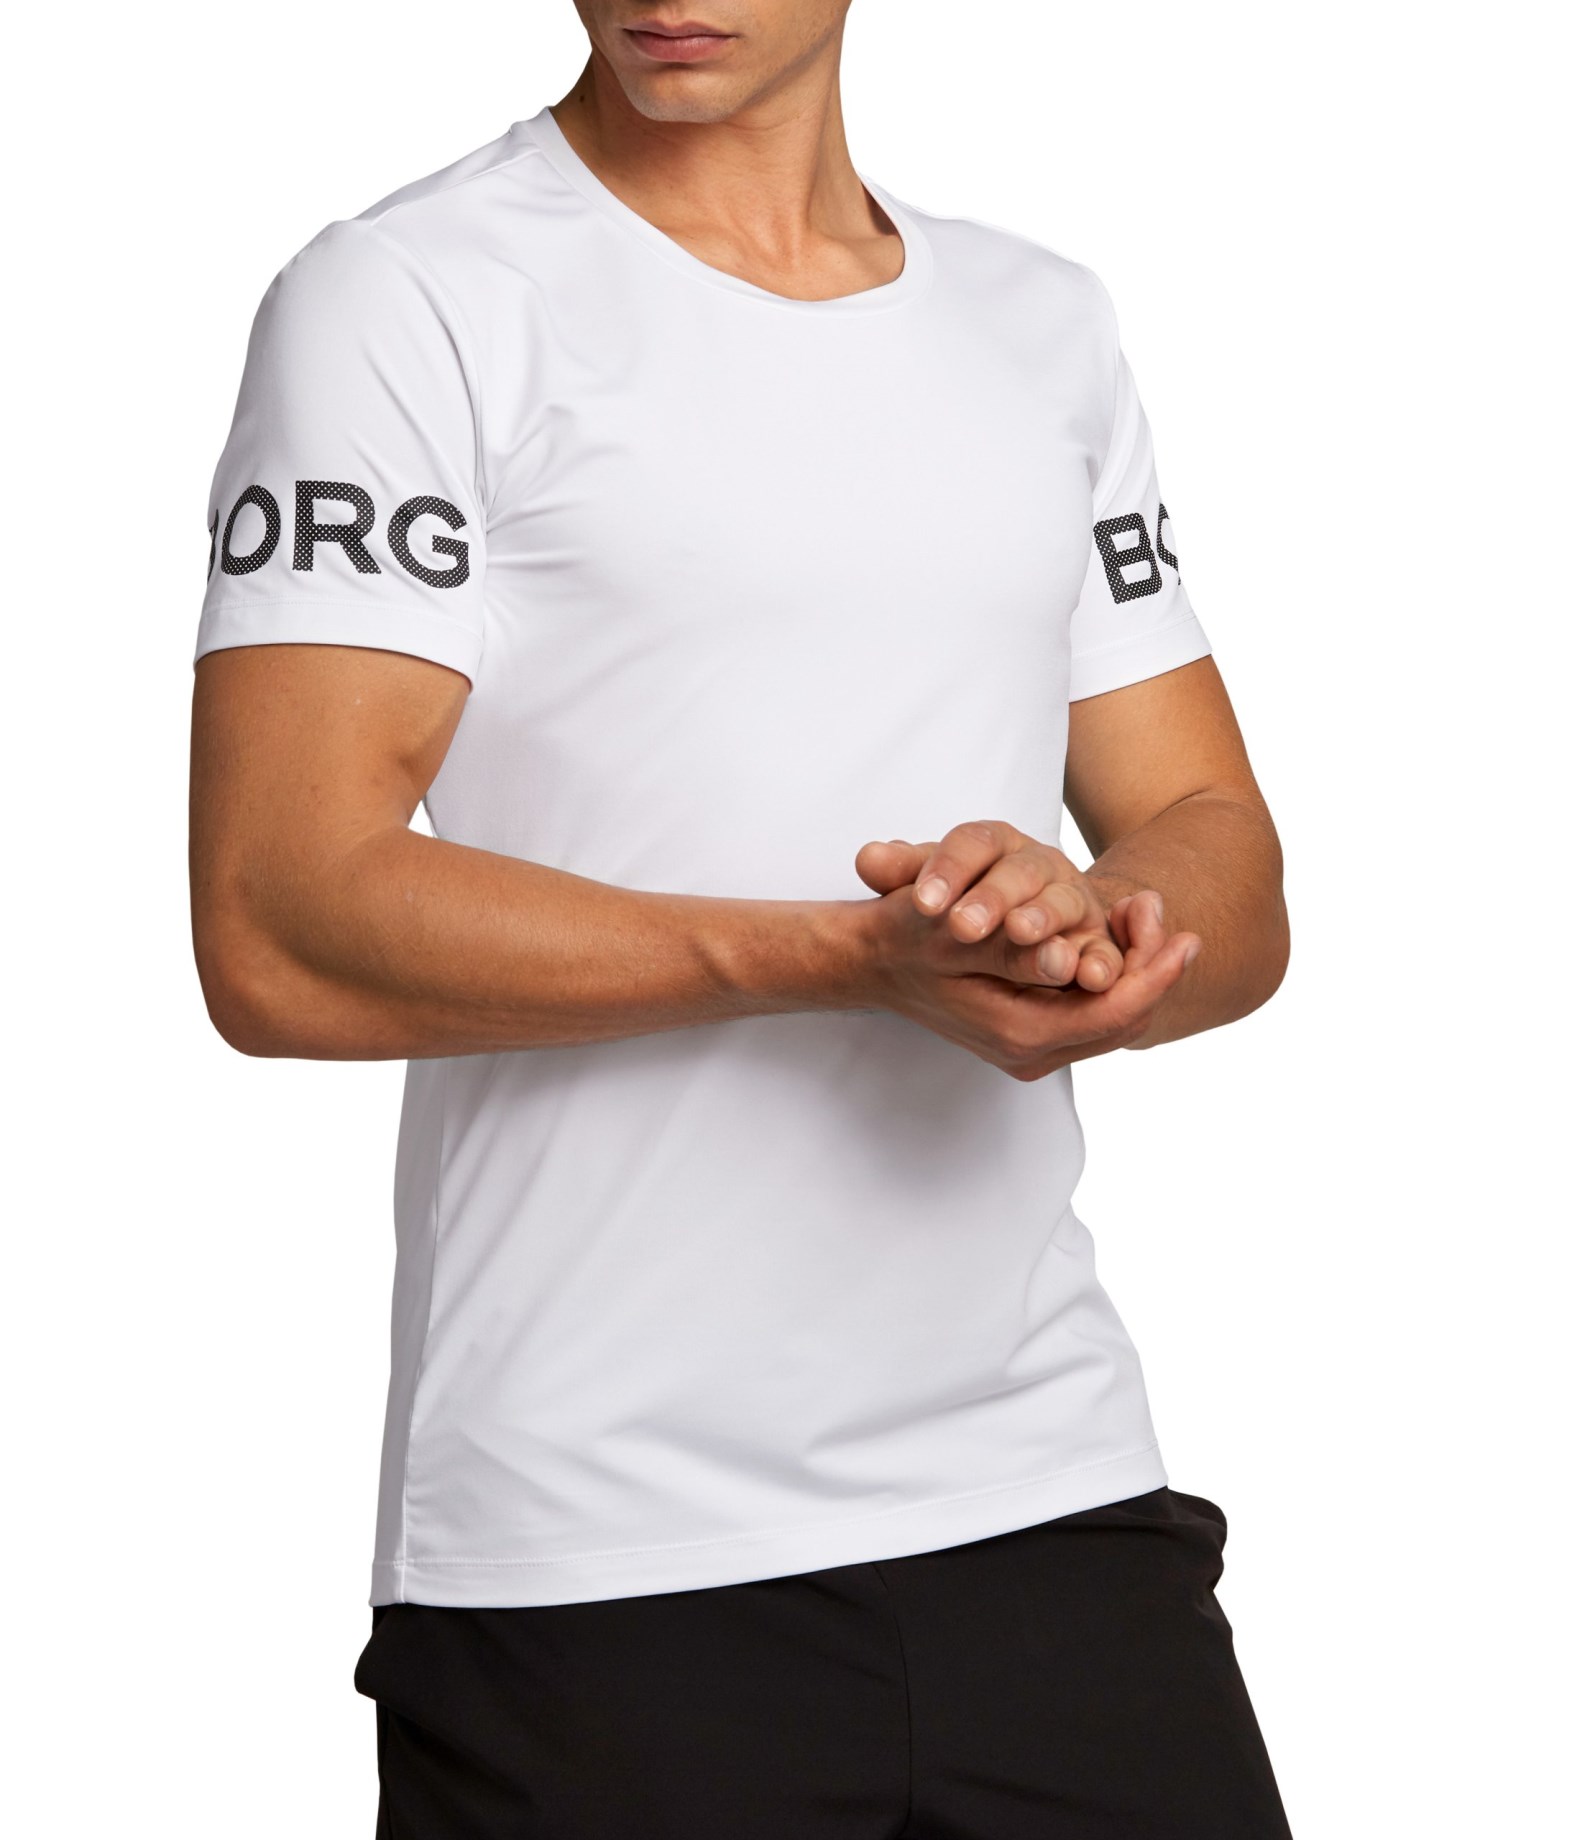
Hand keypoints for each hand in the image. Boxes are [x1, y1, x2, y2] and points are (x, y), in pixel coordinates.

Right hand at [849, 820, 1201, 1079]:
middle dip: (1154, 972)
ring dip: (1138, 975)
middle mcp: (1029, 1052)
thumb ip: (1017, 952)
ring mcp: (1029, 1050)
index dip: (1156, 975)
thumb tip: (1070, 959)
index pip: (1114, 1013)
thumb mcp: (959, 932)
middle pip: (1123, 1022)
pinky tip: (1117, 938)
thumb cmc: (909, 937)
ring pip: (1112, 1022)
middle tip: (1168, 918)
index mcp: (1019, 1033)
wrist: (871, 960)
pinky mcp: (1029, 1037)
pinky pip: (1090, 1016)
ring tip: (1147, 920)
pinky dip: (1112, 981)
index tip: (1186, 935)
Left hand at [854, 819, 1124, 990]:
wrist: (1035, 915)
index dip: (947, 868)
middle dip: (992, 898)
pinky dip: (1102, 960)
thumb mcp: (935, 881)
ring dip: (1043, 919)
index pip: (971, 844)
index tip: (921, 902)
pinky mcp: (1098, 939)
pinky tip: (1091, 976)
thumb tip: (868, 859)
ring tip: (1021, 934)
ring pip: (1062, 903)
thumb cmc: (973, 897)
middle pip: (1019, 872)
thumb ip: (904, 872)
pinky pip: (1103, 949)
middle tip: (963, 927)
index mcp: (995, 844)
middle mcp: (1038, 865)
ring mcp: (1072, 900)